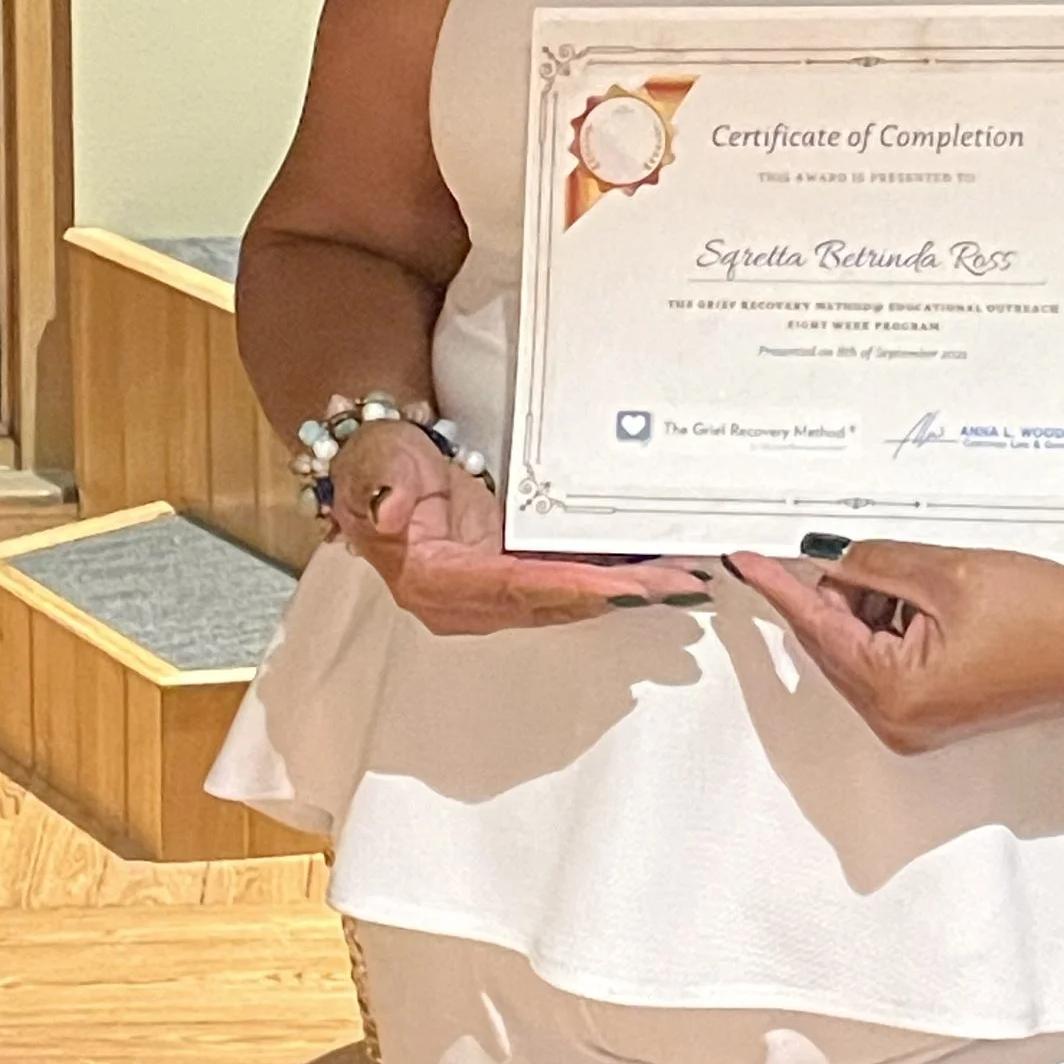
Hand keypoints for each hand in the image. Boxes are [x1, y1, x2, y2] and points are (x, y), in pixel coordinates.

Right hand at [334, 420, 712, 636]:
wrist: (382, 466)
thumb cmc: (378, 464)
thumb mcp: (374, 463)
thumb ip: (380, 488)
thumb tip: (390, 512)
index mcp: (438, 581)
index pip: (516, 587)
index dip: (573, 588)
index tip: (625, 588)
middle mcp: (473, 599)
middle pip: (558, 600)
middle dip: (622, 593)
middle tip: (683, 584)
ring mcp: (499, 590)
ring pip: (575, 595)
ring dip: (631, 589)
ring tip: (689, 578)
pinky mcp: (519, 574)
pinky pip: (575, 578)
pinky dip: (619, 574)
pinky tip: (662, 566)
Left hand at [726, 541, 1063, 751]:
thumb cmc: (1047, 618)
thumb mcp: (946, 573)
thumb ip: (875, 563)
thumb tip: (829, 559)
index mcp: (894, 694)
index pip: (816, 628)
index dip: (780, 586)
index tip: (746, 560)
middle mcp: (899, 721)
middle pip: (835, 644)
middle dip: (837, 592)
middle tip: (844, 546)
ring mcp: (918, 722)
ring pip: (862, 649)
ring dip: (871, 605)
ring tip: (921, 573)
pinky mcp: (937, 712)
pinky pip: (890, 661)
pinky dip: (894, 624)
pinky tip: (923, 593)